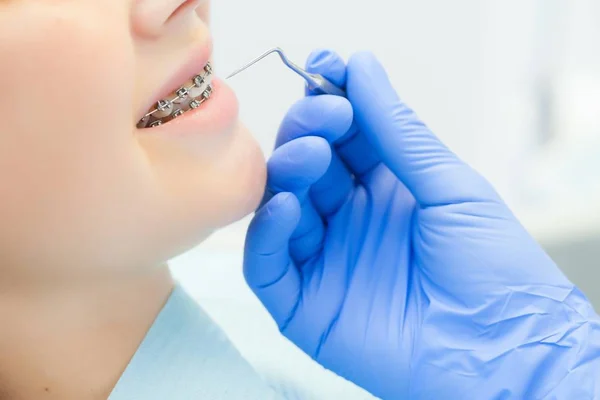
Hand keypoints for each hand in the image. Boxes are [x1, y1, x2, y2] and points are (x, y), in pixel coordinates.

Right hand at [244, 50, 599, 398]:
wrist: (500, 352)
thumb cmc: (492, 269)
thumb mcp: (450, 186)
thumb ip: (397, 132)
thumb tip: (362, 67)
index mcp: (384, 190)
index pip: (341, 137)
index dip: (331, 101)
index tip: (327, 69)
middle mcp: (348, 220)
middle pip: (305, 164)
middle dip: (307, 130)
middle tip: (326, 116)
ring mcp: (323, 260)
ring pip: (280, 206)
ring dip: (288, 172)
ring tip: (311, 154)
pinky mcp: (303, 304)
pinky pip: (268, 262)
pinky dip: (269, 231)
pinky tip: (288, 205)